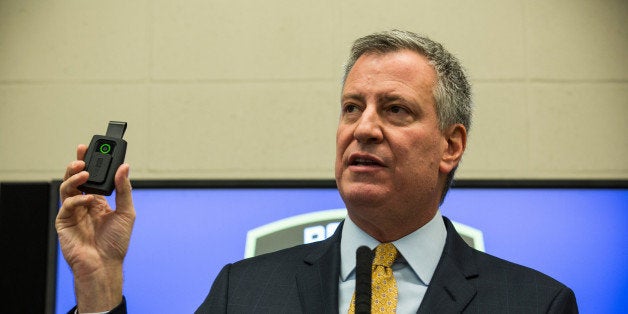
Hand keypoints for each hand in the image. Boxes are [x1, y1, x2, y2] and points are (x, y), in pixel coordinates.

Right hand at [56, 144, 134, 311]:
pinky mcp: (64, 222)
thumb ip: (124, 190)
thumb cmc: (117, 242)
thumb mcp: (127, 212)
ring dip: (74, 178)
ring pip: (67, 188)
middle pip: (76, 179)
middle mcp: (84, 204)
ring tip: (84, 172)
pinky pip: (66, 205)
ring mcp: (73, 212)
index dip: (89, 162)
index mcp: (98, 201)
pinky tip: (88, 200)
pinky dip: (76, 199)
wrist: (105, 265)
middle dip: (77, 165)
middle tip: (82, 155)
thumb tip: (125, 167)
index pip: (92, 177)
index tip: (90, 148)